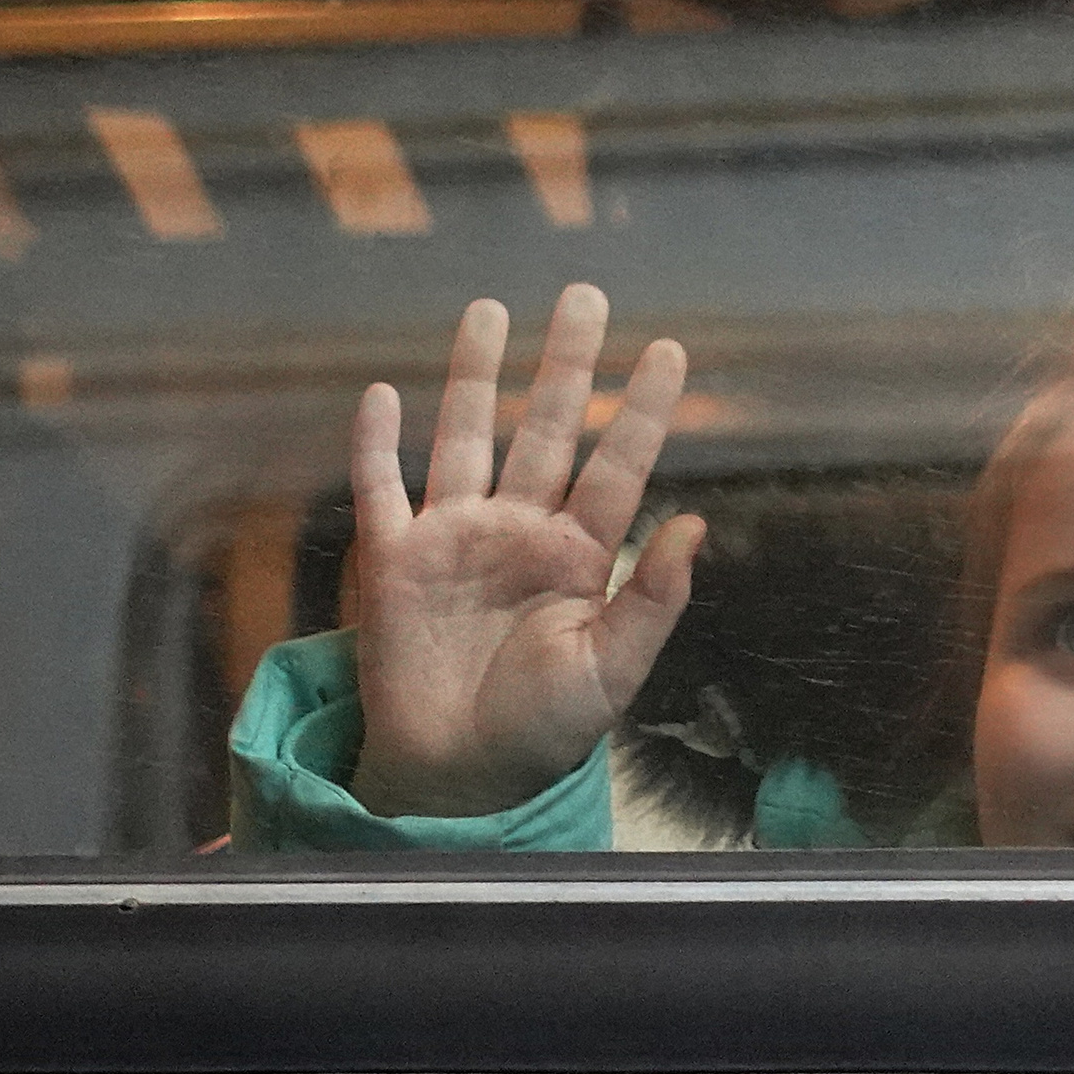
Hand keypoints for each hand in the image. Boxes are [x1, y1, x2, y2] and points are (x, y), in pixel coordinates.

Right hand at [348, 284, 704, 817]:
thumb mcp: (611, 673)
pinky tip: (382, 392)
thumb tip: (697, 525)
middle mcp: (518, 531)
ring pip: (465, 436)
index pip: (617, 466)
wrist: (457, 777)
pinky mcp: (393, 561)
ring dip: (476, 375)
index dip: (642, 410)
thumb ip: (652, 600)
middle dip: (566, 364)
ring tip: (490, 311)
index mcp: (578, 556)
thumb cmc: (540, 732)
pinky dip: (375, 443)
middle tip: (586, 296)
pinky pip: (380, 488)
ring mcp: (454, 539)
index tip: (670, 351)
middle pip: (546, 429)